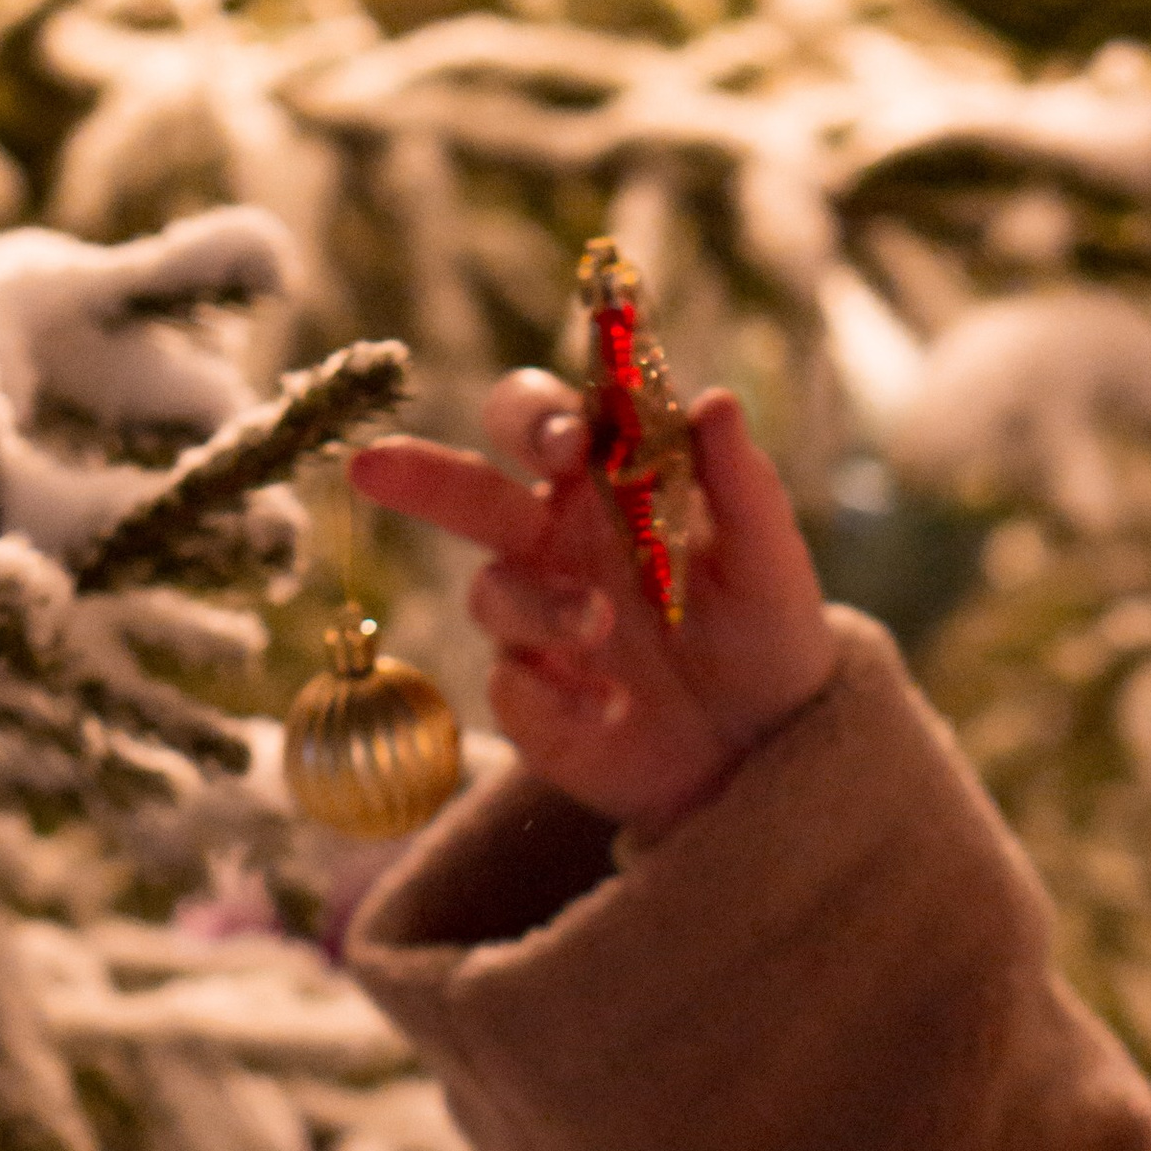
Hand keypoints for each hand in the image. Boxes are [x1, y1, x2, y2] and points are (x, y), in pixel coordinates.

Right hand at [348, 370, 839, 841]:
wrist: (767, 750)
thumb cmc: (766, 635)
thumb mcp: (770, 561)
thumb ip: (742, 484)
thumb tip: (716, 401)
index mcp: (601, 483)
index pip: (540, 422)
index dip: (538, 419)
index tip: (570, 442)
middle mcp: (551, 541)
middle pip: (465, 490)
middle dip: (420, 473)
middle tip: (379, 465)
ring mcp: (533, 622)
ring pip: (490, 592)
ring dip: (539, 603)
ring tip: (600, 625)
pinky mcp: (531, 700)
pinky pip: (510, 686)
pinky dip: (554, 694)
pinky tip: (610, 708)